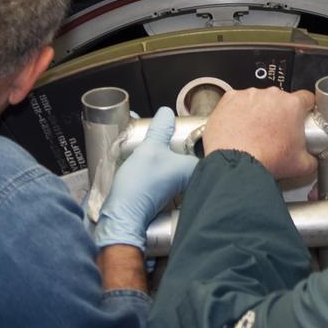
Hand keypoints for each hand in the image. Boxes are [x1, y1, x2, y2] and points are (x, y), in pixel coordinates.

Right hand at [94, 107, 198, 250]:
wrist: (123, 214)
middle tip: (168, 132)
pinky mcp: (164, 195)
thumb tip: (167, 113)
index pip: (204, 147)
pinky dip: (160, 166)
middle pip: (190, 156)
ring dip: (168, 154)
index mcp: (194, 169)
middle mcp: (190, 181)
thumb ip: (160, 129)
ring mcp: (178, 189)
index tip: (186, 125)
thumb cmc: (140, 185)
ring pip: (177, 165)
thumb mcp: (150, 148)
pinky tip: (149, 161)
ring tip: (156, 143)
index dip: (196, 135)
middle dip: (180, 143)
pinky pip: (166, 174)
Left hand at [202, 87, 318, 179]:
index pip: (306, 98)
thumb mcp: (301, 165)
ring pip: (258, 100)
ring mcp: (249, 95)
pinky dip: (238, 113)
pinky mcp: (229, 100)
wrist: (236, 165)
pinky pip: (237, 103)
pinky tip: (238, 129)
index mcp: (292, 105)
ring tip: (253, 134)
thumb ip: (312, 158)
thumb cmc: (266, 161)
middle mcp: (271, 95)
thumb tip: (311, 158)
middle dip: (279, 114)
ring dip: (258, 113)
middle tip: (275, 133)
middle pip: (280, 100)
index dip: (305, 108)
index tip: (301, 116)